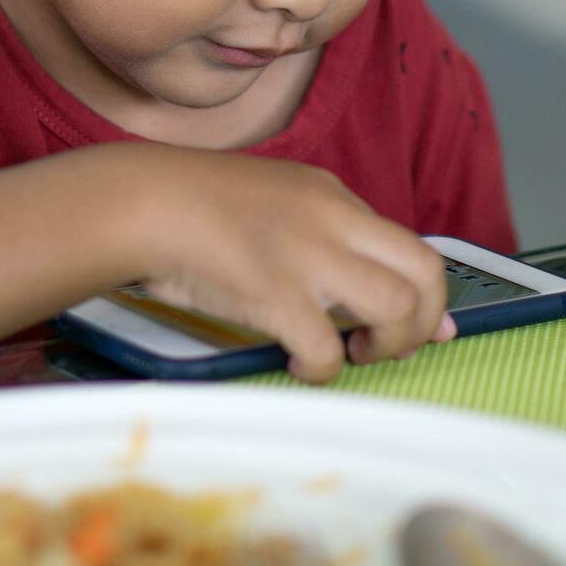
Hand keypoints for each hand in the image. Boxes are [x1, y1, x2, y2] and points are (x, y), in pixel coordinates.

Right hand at [131, 146, 454, 381]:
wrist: (140, 200)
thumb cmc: (190, 205)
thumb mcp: (270, 196)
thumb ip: (315, 231)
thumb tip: (349, 282)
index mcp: (331, 196)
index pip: (407, 243)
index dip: (424, 293)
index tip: (425, 325)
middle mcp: (333, 220)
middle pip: (426, 268)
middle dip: (424, 318)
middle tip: (390, 344)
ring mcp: (307, 256)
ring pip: (397, 306)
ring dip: (388, 343)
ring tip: (353, 353)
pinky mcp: (276, 294)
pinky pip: (328, 349)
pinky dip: (323, 369)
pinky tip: (299, 364)